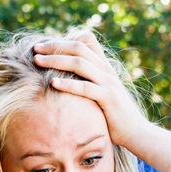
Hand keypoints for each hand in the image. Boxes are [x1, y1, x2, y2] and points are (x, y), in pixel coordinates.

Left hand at [33, 34, 151, 150]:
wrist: (135, 131)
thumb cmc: (113, 115)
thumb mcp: (100, 92)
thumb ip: (87, 81)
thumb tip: (63, 78)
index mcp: (104, 66)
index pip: (85, 40)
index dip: (63, 39)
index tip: (44, 45)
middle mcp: (106, 70)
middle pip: (78, 48)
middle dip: (54, 46)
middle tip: (35, 48)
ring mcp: (108, 83)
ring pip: (80, 63)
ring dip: (56, 60)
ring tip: (37, 61)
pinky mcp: (109, 98)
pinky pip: (86, 87)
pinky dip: (68, 84)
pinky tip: (53, 83)